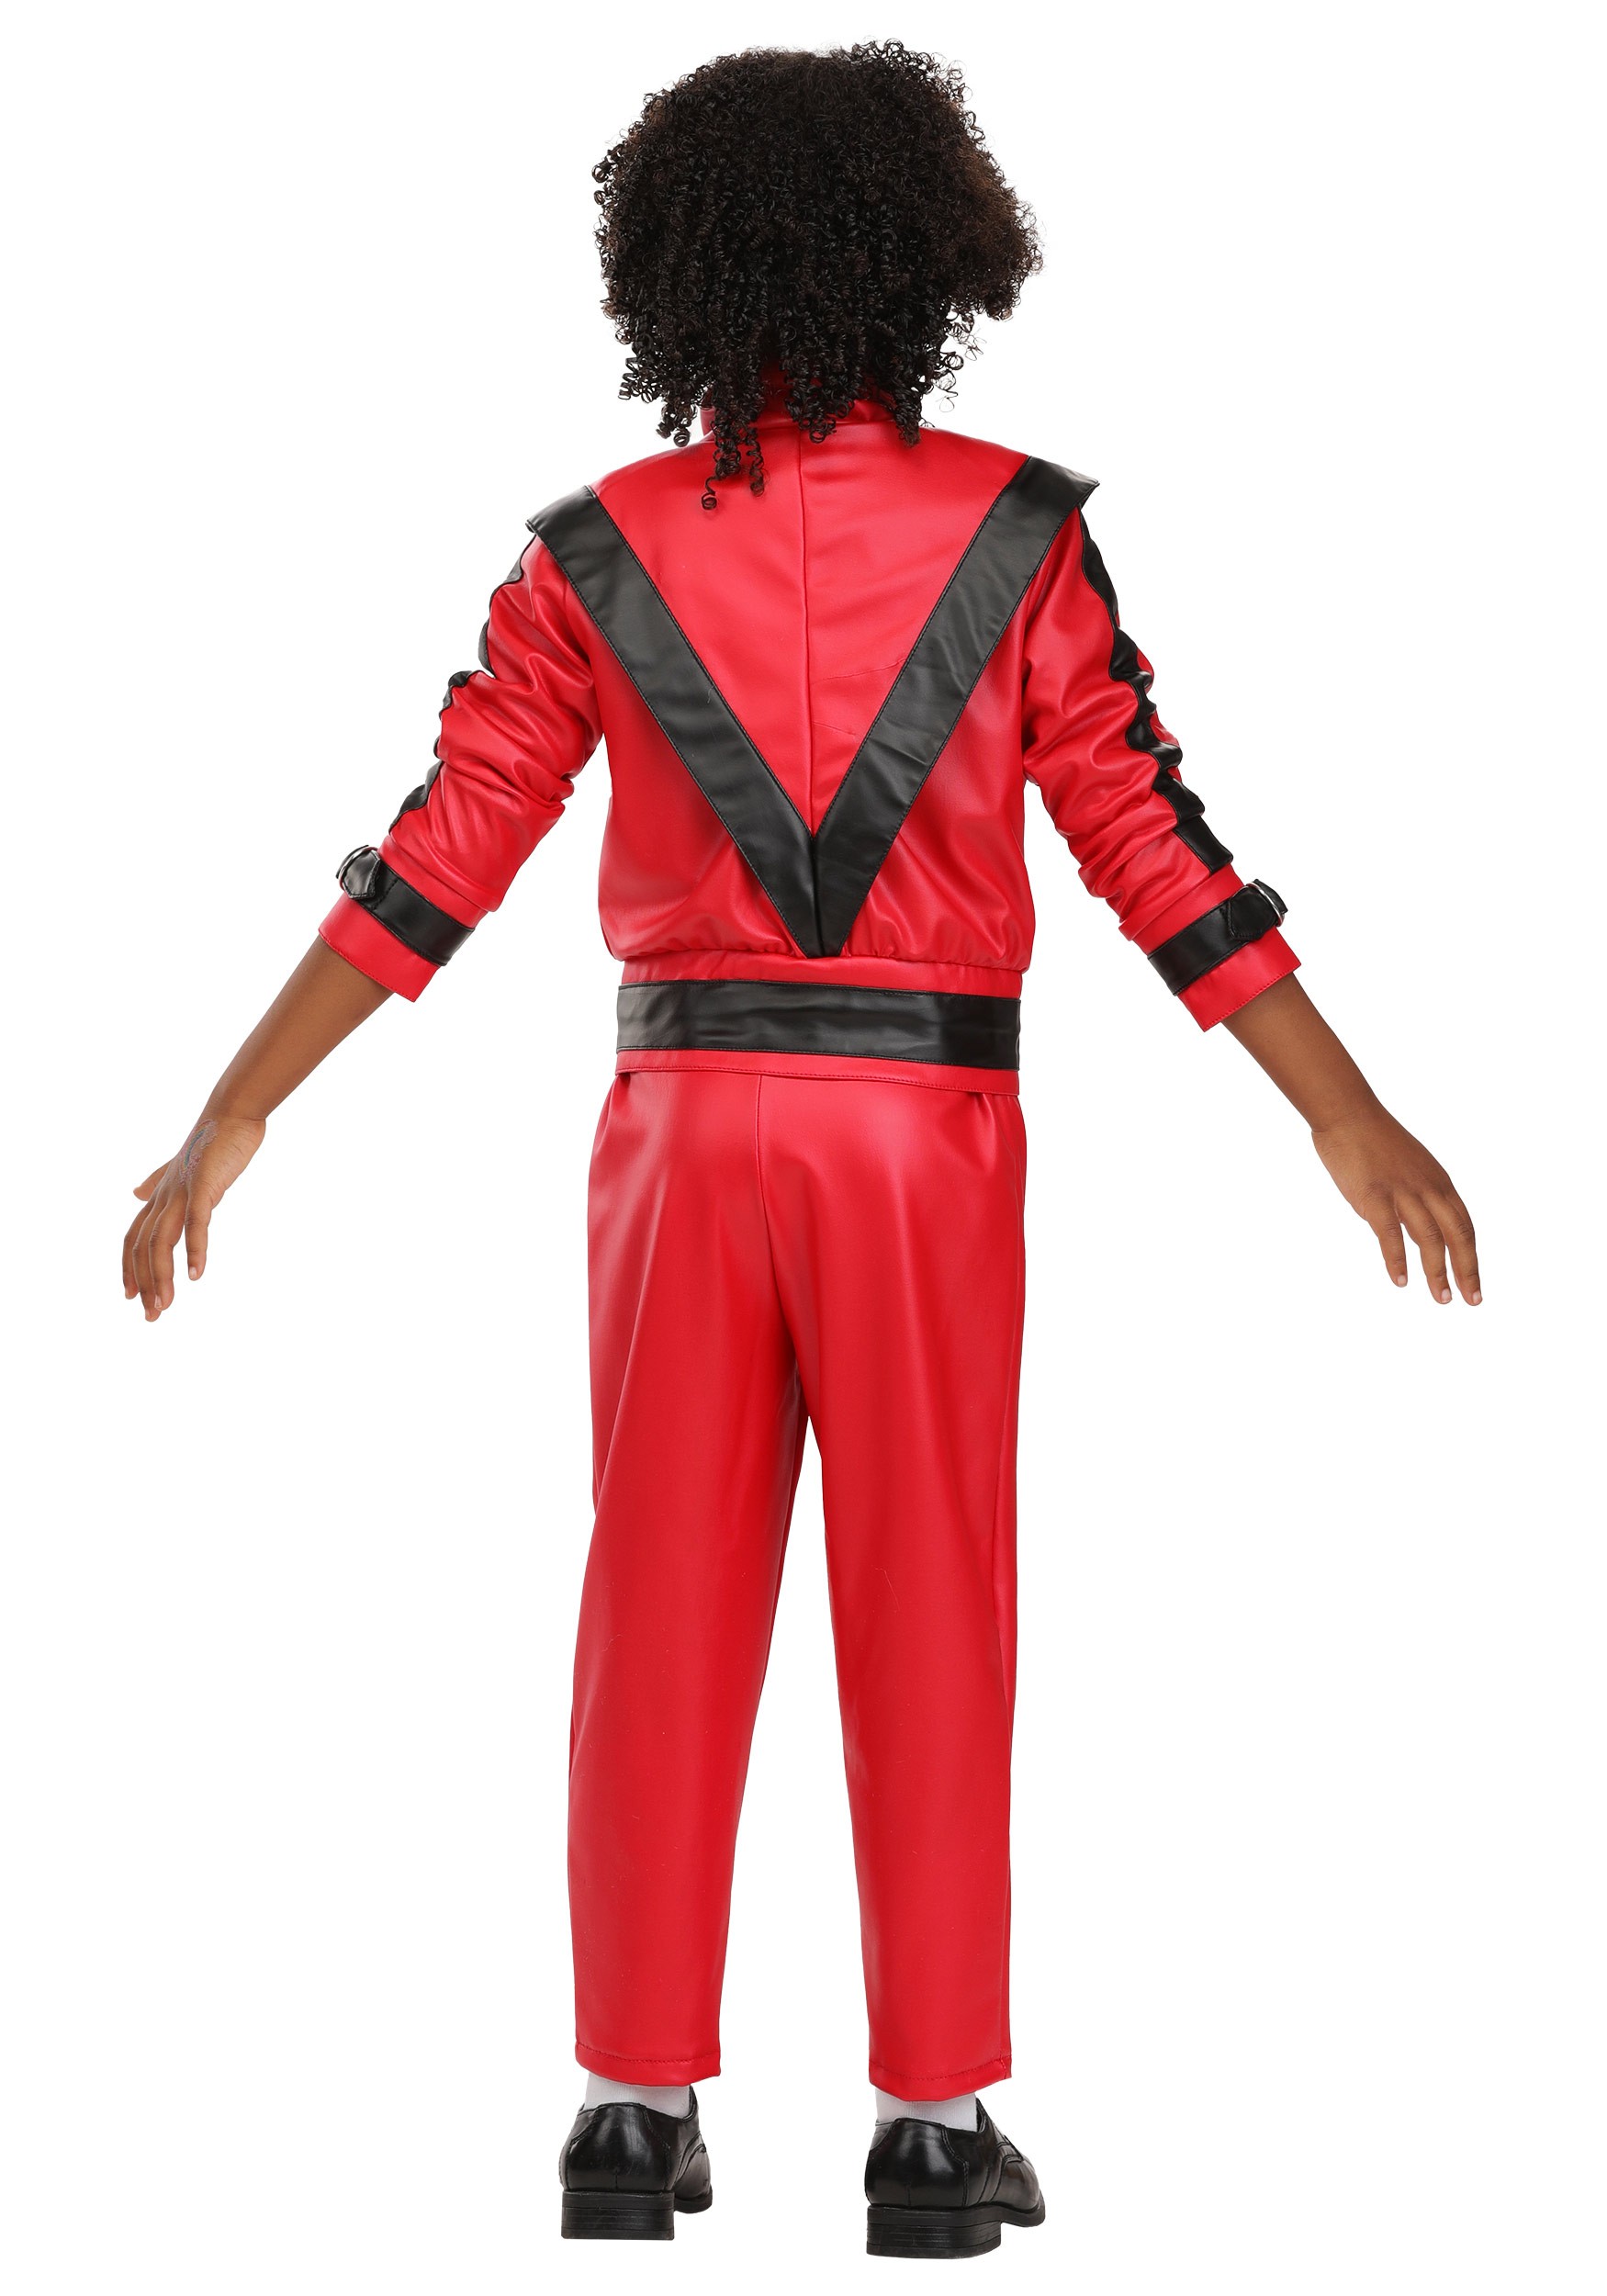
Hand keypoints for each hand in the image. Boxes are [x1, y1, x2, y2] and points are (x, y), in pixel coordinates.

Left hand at [123, 1115, 265, 1321]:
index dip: (129, 1268)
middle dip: (143, 1283)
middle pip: (142, 1246)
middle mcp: (164, 1196)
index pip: (134, 1238)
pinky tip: (195, 1274)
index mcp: (160, 1194)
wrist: (232, 1113)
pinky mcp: (204, 1187)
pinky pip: (196, 1224)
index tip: (130, 1297)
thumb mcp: (181, 1169)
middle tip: (151, 1315)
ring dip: (161, 1276)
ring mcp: (182, 1192)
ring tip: (165, 1305)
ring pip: (161, 1241)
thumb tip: (136, 1191)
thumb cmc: (212, 1141)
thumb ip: (157, 1182)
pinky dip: (194, 1250)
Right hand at [1312, 1105, 1480, 1303]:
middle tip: (1471, 1301)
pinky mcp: (1374, 1195)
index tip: (1473, 1285)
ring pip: (1430, 1237)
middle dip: (1467, 1270)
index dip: (1471, 1258)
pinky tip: (1400, 1281)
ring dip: (1437, 1272)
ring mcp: (1402, 1191)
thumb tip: (1408, 1229)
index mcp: (1439, 1182)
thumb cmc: (1372, 1139)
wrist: (1348, 1112)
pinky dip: (1396, 1259)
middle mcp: (1428, 1188)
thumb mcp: (1408, 1168)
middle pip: (1457, 1235)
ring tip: (1442, 1299)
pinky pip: (1389, 1233)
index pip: (1464, 1226)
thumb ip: (1415, 1197)